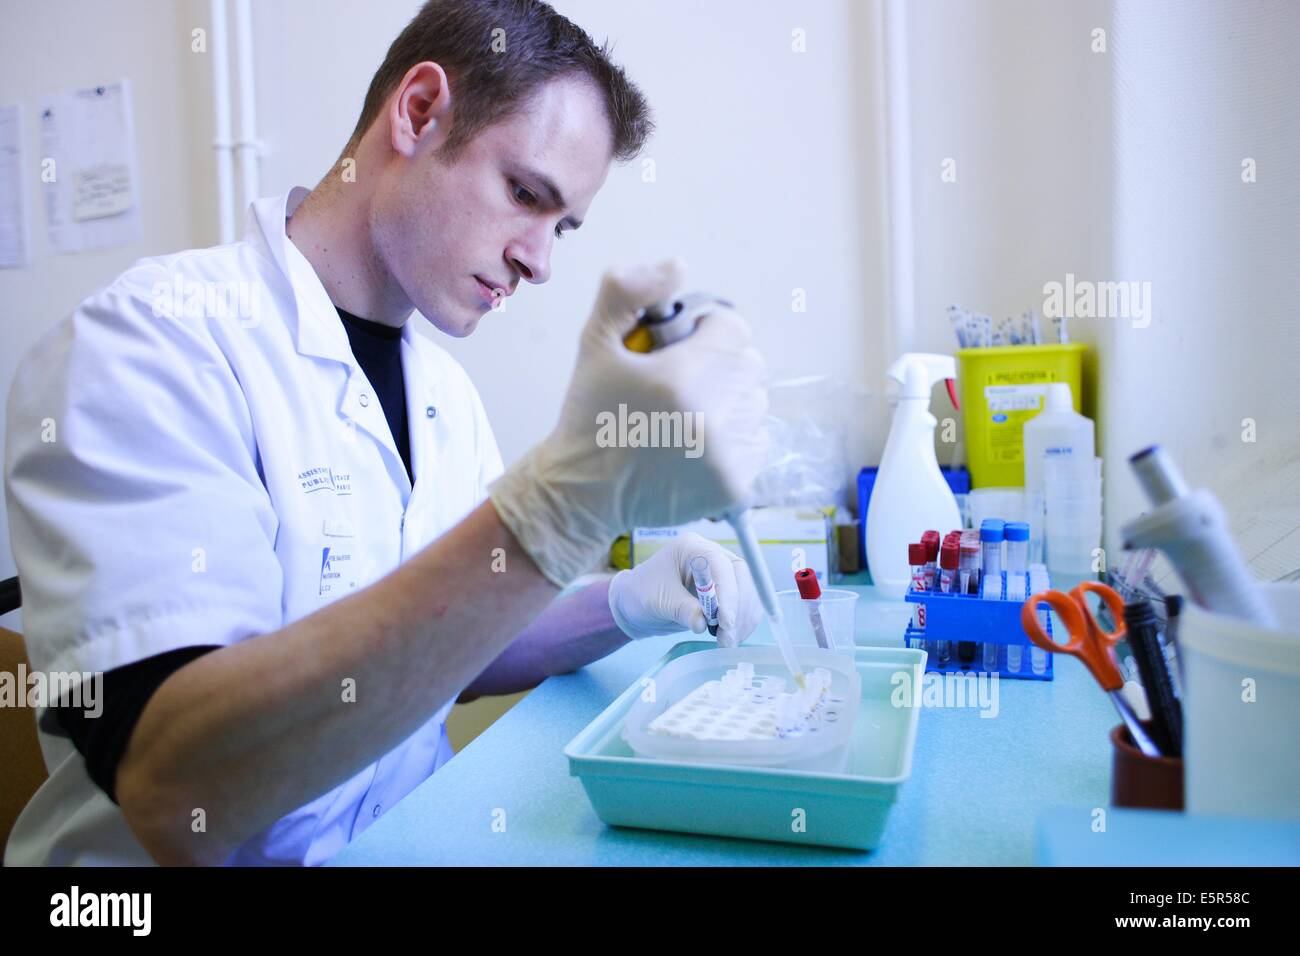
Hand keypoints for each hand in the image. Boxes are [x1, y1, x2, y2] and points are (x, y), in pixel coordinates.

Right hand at [489, 259, 768, 585]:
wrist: (582, 493)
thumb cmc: (589, 416)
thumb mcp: (594, 343)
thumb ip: (627, 291)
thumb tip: (678, 266)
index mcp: (681, 376)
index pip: (733, 328)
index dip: (708, 331)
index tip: (683, 347)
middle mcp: (711, 416)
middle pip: (749, 364)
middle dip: (720, 364)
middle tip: (684, 381)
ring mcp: (727, 455)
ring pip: (756, 403)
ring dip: (730, 401)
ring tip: (690, 414)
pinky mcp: (735, 485)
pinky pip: (759, 441)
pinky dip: (736, 438)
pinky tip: (699, 443)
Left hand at [607, 532, 761, 645]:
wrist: (635, 605)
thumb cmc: (641, 594)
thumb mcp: (657, 601)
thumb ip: (682, 610)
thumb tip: (703, 623)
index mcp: (692, 548)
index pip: (720, 564)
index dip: (727, 592)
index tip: (725, 621)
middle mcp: (711, 556)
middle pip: (740, 576)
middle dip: (738, 609)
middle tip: (728, 636)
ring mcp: (721, 573)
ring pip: (747, 591)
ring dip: (743, 619)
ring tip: (727, 642)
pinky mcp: (725, 592)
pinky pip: (744, 604)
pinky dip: (743, 623)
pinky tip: (732, 638)